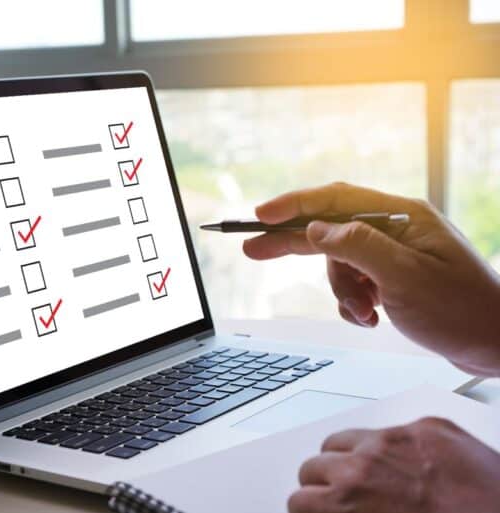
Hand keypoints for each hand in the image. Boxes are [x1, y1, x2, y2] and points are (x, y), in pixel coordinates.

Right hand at [242, 182, 499, 376]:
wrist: (498, 345)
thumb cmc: (464, 311)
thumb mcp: (405, 277)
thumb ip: (358, 247)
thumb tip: (316, 229)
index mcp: (402, 216)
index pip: (336, 200)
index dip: (294, 205)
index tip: (260, 216)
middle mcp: (395, 228)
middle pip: (329, 227)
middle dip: (293, 243)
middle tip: (253, 250)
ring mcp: (394, 253)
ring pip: (339, 263)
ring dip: (342, 291)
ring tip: (364, 313)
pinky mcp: (393, 277)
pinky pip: (354, 283)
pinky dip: (353, 302)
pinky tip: (370, 317)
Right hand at [288, 417, 499, 512]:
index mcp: (348, 502)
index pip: (298, 500)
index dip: (309, 511)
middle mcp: (365, 465)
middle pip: (312, 467)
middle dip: (323, 486)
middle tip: (341, 500)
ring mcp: (395, 441)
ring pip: (341, 440)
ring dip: (345, 459)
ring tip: (365, 477)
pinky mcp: (426, 428)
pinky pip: (387, 431)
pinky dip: (389, 448)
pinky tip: (406, 467)